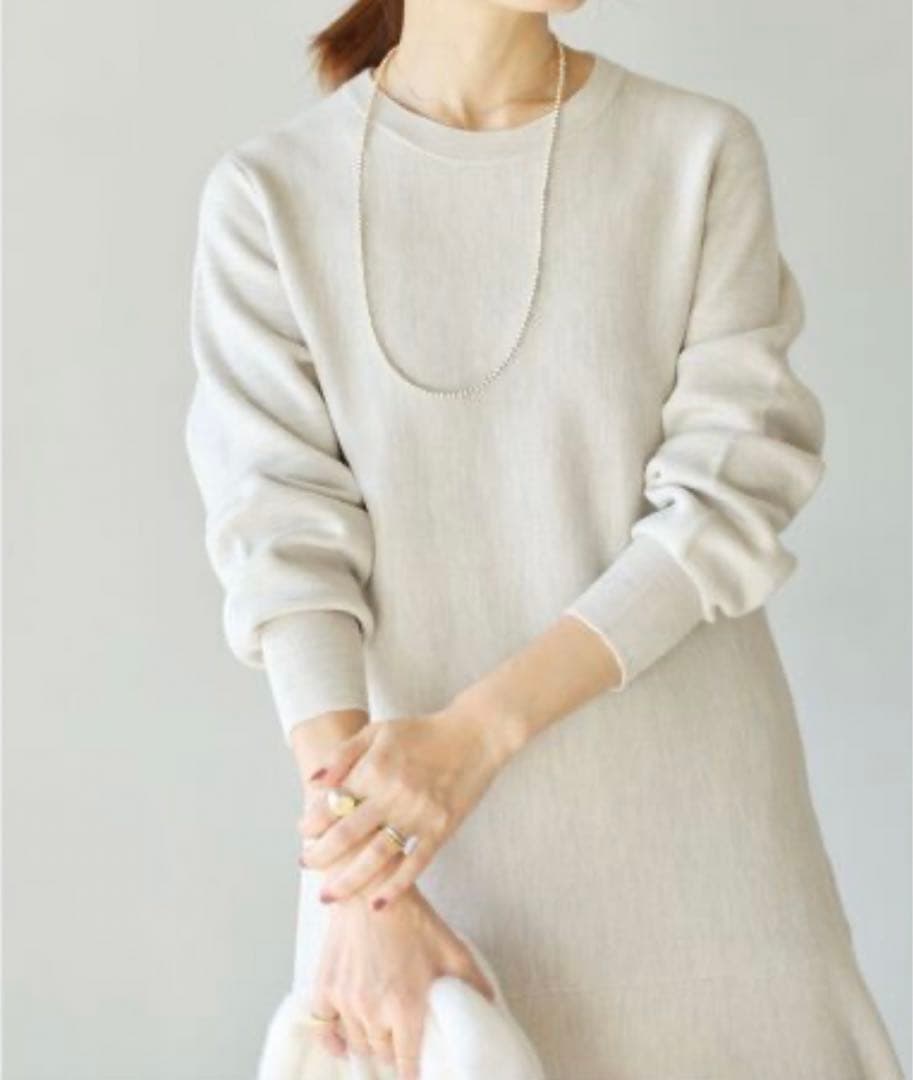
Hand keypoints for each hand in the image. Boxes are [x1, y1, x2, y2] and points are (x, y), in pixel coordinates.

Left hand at [298, 704, 516, 908]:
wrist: (474, 735)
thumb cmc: (422, 732)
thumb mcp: (378, 731)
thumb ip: (343, 754)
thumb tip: (313, 782)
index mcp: (374, 769)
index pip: (332, 804)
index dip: (312, 822)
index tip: (304, 833)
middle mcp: (393, 794)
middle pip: (347, 835)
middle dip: (320, 856)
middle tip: (306, 866)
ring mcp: (418, 815)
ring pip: (377, 857)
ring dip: (349, 880)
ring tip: (329, 895)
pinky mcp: (441, 829)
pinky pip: (415, 864)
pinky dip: (395, 886)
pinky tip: (377, 903)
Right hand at [309, 885, 494, 1079]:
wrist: (371, 889)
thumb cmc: (413, 919)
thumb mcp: (452, 949)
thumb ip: (472, 983)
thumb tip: (489, 1007)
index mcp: (405, 1006)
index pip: (407, 1065)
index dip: (413, 1076)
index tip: (417, 1076)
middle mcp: (372, 1010)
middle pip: (381, 1056)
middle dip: (392, 1056)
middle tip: (401, 1048)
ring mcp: (345, 1001)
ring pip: (355, 1044)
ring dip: (368, 1045)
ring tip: (380, 1039)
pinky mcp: (324, 988)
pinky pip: (324, 1028)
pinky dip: (333, 1038)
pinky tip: (343, 1041)